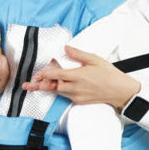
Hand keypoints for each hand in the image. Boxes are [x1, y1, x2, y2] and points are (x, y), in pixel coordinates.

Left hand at [22, 46, 139, 109]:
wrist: (120, 91)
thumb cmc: (109, 74)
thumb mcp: (94, 59)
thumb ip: (78, 54)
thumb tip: (66, 48)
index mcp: (78, 76)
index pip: (56, 75)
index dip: (44, 74)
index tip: (36, 74)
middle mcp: (76, 87)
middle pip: (53, 86)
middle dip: (40, 85)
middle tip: (28, 85)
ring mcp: (77, 96)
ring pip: (58, 92)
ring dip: (49, 87)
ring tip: (36, 85)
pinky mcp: (79, 101)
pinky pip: (65, 96)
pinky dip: (60, 90)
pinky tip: (56, 86)